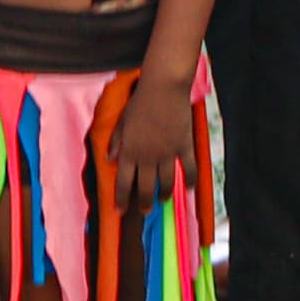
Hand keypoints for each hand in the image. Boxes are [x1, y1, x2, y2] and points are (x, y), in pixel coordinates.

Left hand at [113, 63, 197, 209]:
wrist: (163, 89)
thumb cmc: (140, 102)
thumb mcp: (122, 121)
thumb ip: (115, 141)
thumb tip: (109, 158)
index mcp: (129, 152)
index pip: (123, 182)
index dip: (121, 199)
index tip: (120, 211)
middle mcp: (147, 157)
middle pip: (145, 187)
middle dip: (143, 203)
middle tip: (144, 211)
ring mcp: (167, 154)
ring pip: (166, 182)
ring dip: (164, 194)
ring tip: (162, 200)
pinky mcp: (184, 146)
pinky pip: (188, 168)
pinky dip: (190, 180)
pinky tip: (189, 188)